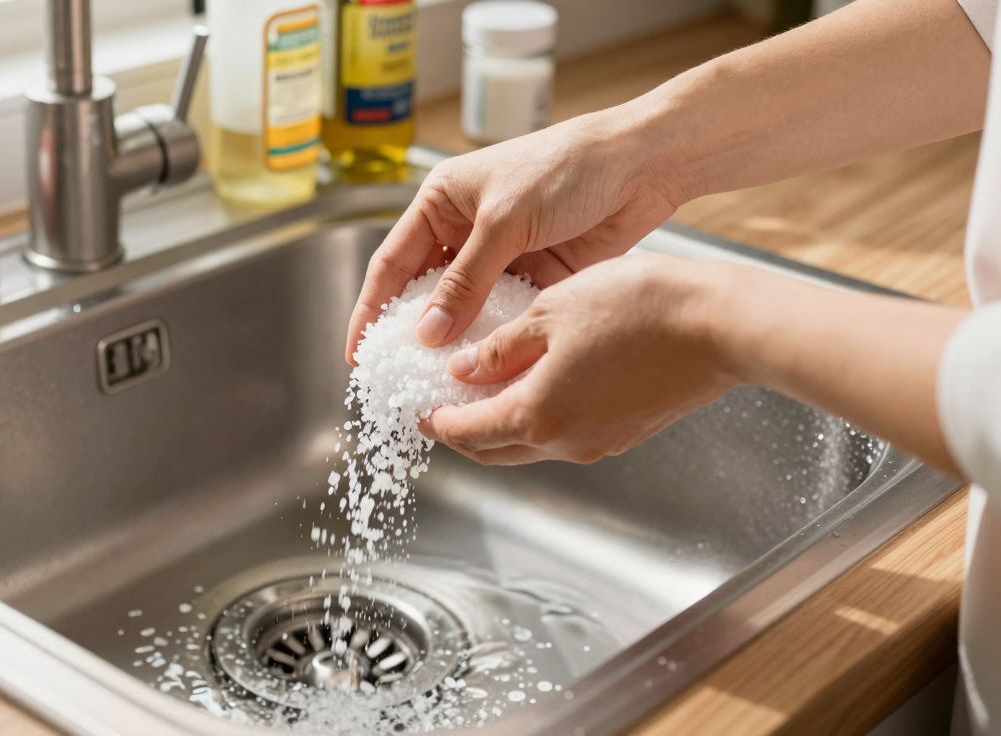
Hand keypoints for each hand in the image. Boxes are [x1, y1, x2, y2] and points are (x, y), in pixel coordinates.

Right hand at [344, 110, 688, 363]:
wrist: (640, 165)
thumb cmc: (566, 167)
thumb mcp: (504, 222)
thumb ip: (466, 282)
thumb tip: (428, 333)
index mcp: (440, 204)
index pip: (392, 265)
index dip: (371, 311)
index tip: (360, 354)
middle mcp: (464, 232)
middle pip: (425, 294)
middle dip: (412, 335)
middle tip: (397, 379)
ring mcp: (500, 258)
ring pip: (465, 312)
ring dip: (456, 345)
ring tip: (440, 385)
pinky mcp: (535, 278)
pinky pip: (504, 319)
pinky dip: (495, 343)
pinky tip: (488, 372)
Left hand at [420, 255, 737, 464]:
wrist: (721, 326)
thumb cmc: (638, 309)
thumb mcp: (550, 312)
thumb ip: (499, 348)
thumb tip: (462, 369)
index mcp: (536, 414)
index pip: (465, 432)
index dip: (434, 420)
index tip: (415, 407)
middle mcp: (565, 441)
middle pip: (494, 449)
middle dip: (461, 431)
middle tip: (440, 405)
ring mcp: (600, 442)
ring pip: (531, 443)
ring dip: (500, 424)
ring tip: (483, 389)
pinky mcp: (626, 431)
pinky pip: (565, 432)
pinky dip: (538, 417)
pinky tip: (535, 383)